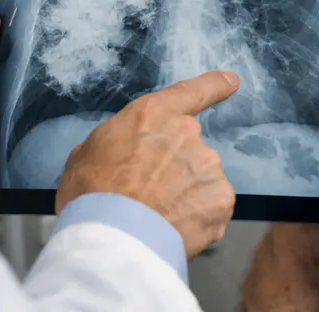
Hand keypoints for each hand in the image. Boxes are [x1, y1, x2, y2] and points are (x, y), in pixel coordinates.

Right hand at [55, 70, 240, 259]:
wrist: (114, 238)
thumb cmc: (92, 194)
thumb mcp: (87, 153)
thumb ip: (117, 142)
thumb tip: (123, 152)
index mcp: (153, 114)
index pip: (192, 91)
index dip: (214, 85)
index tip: (231, 81)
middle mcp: (187, 132)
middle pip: (188, 146)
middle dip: (174, 167)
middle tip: (148, 193)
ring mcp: (208, 165)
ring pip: (201, 178)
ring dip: (185, 194)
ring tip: (156, 216)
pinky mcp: (221, 199)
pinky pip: (212, 207)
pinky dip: (197, 218)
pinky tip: (174, 228)